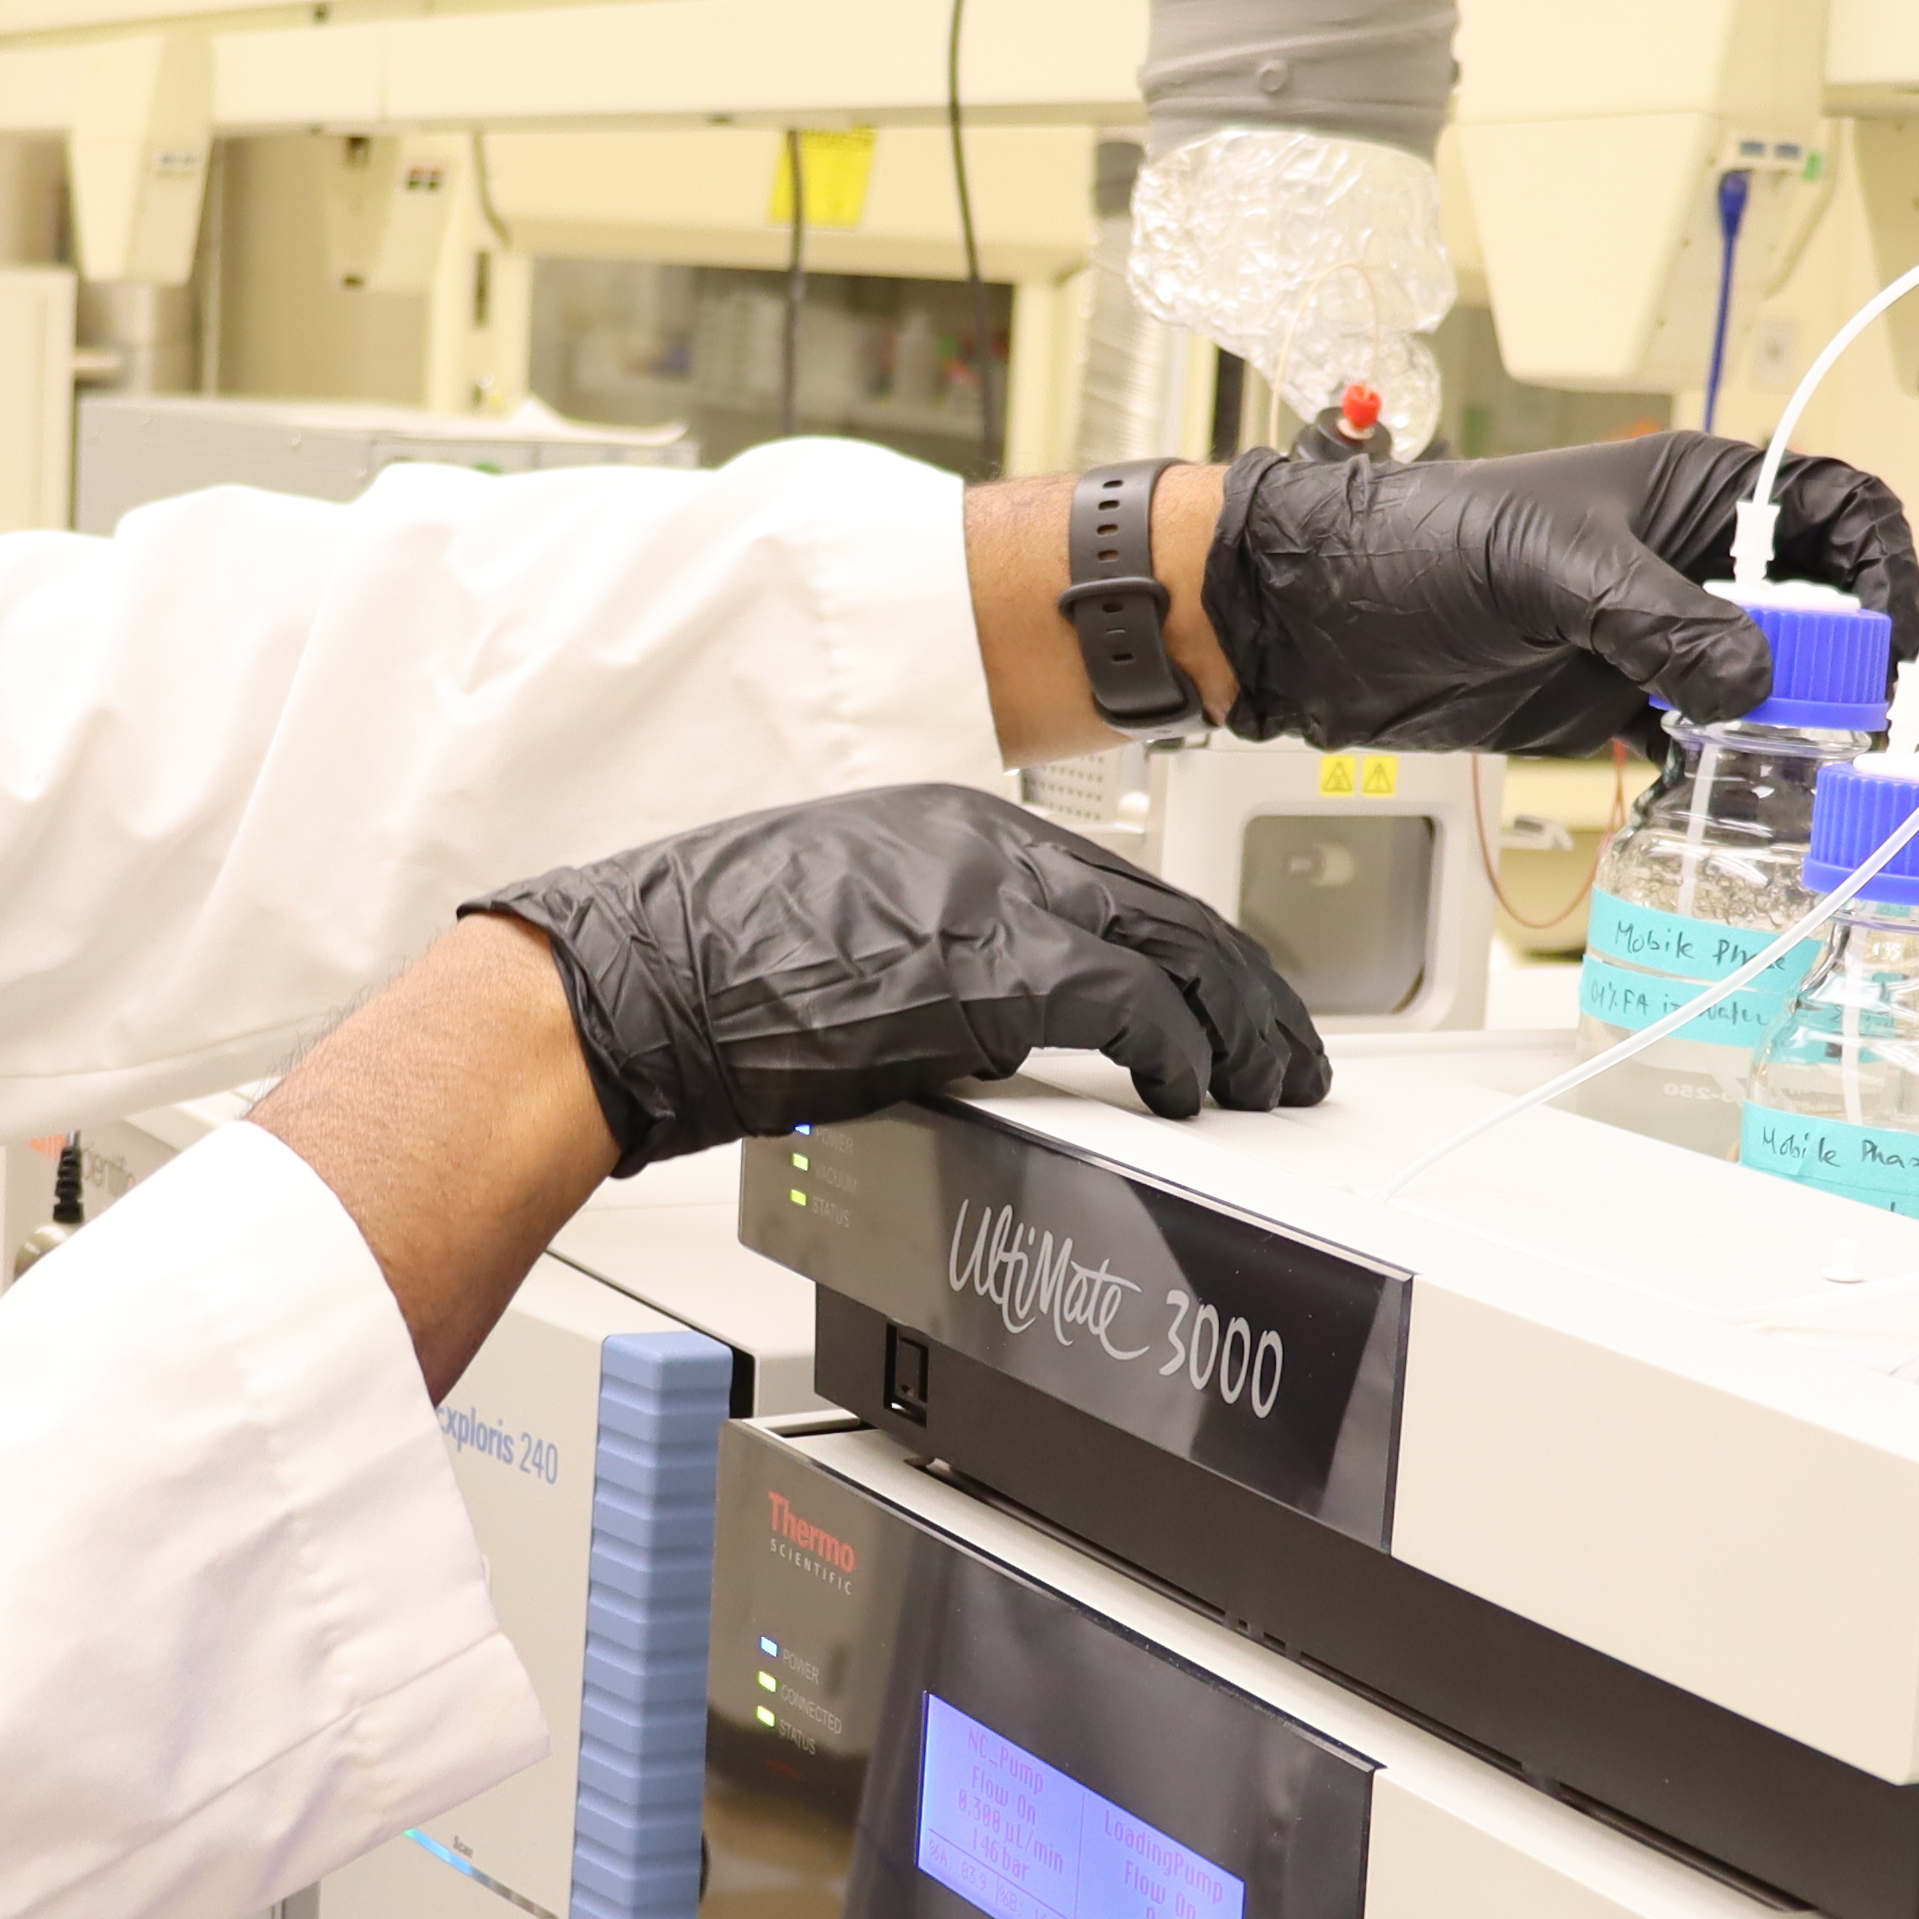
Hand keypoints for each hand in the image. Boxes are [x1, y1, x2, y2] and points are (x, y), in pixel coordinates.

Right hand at [465, 785, 1331, 1175]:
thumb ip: (929, 945)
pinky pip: (1135, 1009)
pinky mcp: (994, 968)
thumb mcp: (837, 928)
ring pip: (1176, 951)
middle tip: (1282, 1046)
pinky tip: (1189, 1093)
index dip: (1183, 948)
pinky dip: (1180, 1053)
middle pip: (1166, 910)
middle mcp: (988, 844)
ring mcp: (996, 898)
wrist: (636, 987)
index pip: (1111, 882)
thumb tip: (982, 1011)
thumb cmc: (699, 972)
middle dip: (1241, 986)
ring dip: (1238, 1026)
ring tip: (1269, 1081)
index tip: (1217, 994)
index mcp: (952, 825)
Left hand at [1200, 431, 1918, 750]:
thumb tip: (1756, 679)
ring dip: (1797, 727)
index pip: (1833, 509)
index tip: (1883, 645)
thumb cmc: (1419, 547)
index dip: (1879, 569)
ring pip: (1771, 679)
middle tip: (1845, 730)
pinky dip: (1734, 766)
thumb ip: (1663, 623)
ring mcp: (1656, 632)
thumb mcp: (1554, 570)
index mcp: (1694, 489)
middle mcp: (1689, 558)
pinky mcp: (1618, 698)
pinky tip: (1739, 797)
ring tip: (1802, 777)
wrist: (1320, 621)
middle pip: (1818, 607)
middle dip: (1846, 665)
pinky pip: (1709, 734)